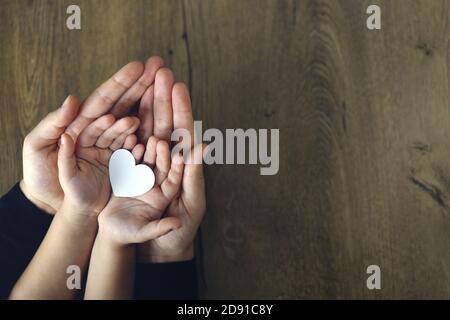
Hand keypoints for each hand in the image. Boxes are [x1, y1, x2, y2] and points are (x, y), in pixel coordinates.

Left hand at [21, 57, 163, 213]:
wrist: (54, 207)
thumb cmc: (41, 178)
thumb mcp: (37, 148)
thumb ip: (53, 124)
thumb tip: (72, 101)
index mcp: (78, 124)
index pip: (102, 99)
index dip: (120, 83)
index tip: (138, 66)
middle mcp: (98, 132)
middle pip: (122, 105)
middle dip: (141, 86)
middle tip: (159, 68)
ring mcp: (111, 147)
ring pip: (134, 124)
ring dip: (149, 109)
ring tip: (164, 95)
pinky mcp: (121, 164)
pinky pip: (138, 148)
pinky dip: (150, 138)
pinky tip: (161, 127)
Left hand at [58, 114, 139, 218]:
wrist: (87, 211)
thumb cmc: (71, 194)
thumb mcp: (65, 176)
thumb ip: (65, 156)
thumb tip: (65, 136)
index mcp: (78, 146)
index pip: (89, 131)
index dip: (100, 124)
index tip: (111, 118)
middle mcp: (93, 147)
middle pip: (107, 133)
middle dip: (119, 126)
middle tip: (132, 120)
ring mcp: (107, 155)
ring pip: (119, 141)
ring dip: (128, 133)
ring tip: (139, 128)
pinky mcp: (119, 164)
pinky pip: (127, 154)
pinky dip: (134, 149)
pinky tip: (141, 145)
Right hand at [98, 139, 183, 245]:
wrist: (108, 233)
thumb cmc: (129, 236)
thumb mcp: (146, 233)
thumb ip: (161, 228)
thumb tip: (177, 224)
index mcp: (162, 198)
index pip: (173, 181)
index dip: (176, 170)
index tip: (179, 157)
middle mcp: (153, 186)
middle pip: (160, 168)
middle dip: (162, 155)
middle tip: (161, 141)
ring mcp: (138, 180)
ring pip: (146, 162)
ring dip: (148, 150)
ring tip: (149, 138)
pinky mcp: (125, 177)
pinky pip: (129, 162)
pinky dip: (130, 153)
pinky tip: (131, 141)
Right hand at [135, 68, 206, 262]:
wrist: (150, 251)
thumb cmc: (176, 234)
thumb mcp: (190, 205)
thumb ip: (195, 176)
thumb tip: (206, 147)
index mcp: (184, 168)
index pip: (183, 133)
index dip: (181, 110)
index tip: (178, 85)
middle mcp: (166, 163)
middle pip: (165, 125)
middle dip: (163, 98)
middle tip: (160, 70)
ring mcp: (146, 166)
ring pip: (146, 131)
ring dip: (145, 106)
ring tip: (143, 81)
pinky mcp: (129, 174)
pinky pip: (128, 148)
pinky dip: (126, 128)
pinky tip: (124, 107)